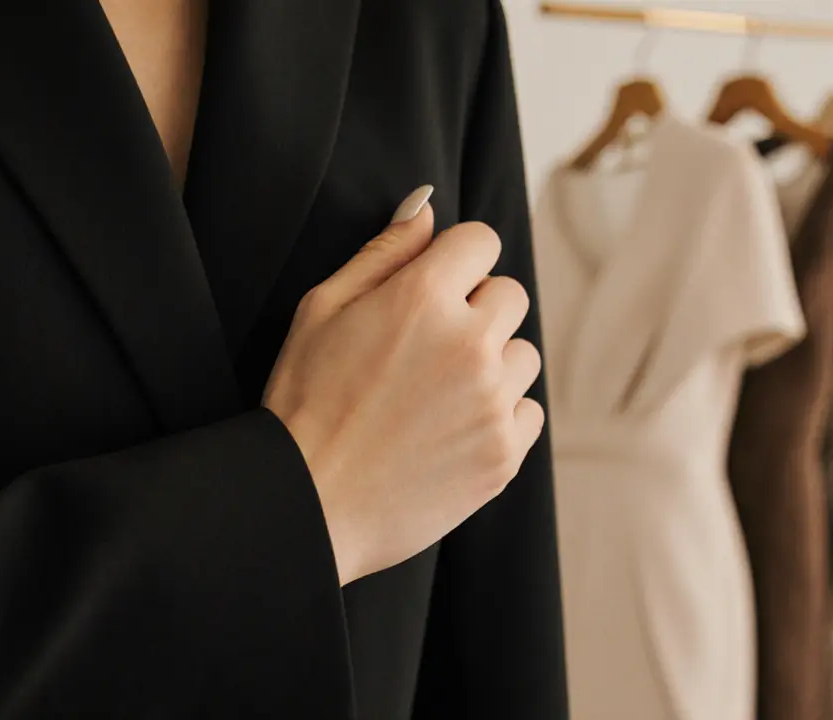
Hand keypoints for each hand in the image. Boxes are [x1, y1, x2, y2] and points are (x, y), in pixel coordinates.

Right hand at [263, 186, 544, 585]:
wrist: (307, 505)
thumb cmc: (303, 402)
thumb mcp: (321, 310)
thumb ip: (383, 252)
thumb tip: (427, 205)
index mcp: (423, 297)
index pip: (482, 241)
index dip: (456, 262)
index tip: (434, 290)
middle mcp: (470, 344)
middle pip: (509, 296)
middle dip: (475, 312)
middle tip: (425, 351)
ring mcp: (493, 402)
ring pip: (523, 355)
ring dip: (492, 366)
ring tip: (436, 397)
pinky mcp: (504, 454)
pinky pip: (529, 412)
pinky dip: (500, 418)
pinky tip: (451, 432)